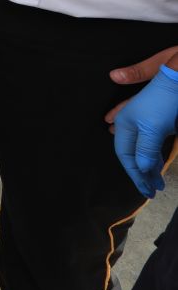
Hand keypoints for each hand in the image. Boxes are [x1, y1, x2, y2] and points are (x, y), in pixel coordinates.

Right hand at [105, 46, 177, 198]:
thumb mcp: (152, 128)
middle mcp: (133, 121)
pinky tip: (155, 157)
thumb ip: (145, 150)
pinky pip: (153, 140)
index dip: (134, 173)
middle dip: (141, 171)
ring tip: (156, 179)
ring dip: (149, 163)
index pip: (125, 154)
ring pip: (144, 147)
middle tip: (152, 189)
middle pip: (133, 151)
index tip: (145, 189)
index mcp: (125, 123)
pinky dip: (154, 152)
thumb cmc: (164, 100)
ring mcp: (147, 119)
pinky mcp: (161, 118)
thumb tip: (141, 169)